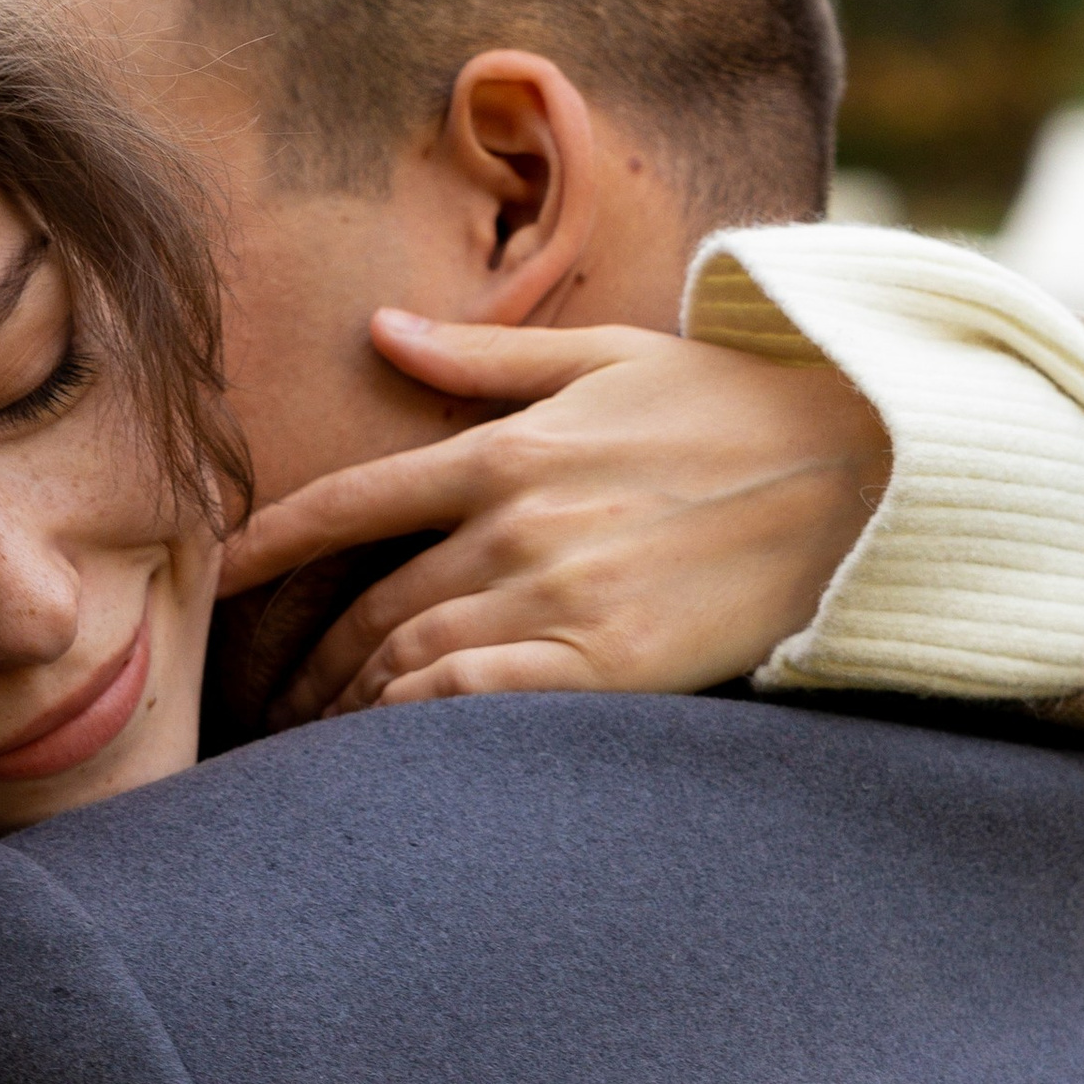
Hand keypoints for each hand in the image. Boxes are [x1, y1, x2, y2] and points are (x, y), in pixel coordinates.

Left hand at [219, 311, 891, 724]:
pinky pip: (471, 701)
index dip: (268, 543)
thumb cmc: (741, 405)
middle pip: (370, 605)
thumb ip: (484, 355)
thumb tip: (378, 326)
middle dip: (309, 663)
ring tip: (320, 749)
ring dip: (351, 708)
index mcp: (508, 446)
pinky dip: (413, 727)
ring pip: (409, 659)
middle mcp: (517, 520)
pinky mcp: (608, 660)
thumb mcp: (610, 354)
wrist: (866, 462)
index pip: (351, 501)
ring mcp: (559, 592)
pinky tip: (389, 756)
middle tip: (276, 710)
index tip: (218, 576)